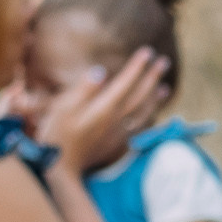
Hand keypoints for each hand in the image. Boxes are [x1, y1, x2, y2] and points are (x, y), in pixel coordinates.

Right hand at [34, 47, 169, 170]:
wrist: (61, 170)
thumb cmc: (56, 136)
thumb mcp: (62, 108)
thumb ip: (84, 89)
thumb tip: (101, 71)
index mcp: (104, 108)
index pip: (125, 82)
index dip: (137, 66)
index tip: (148, 51)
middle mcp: (116, 120)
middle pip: (140, 96)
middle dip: (152, 77)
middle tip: (163, 62)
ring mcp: (118, 135)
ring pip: (144, 113)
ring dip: (155, 99)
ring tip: (165, 88)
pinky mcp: (117, 146)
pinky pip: (140, 129)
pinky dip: (149, 119)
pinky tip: (152, 116)